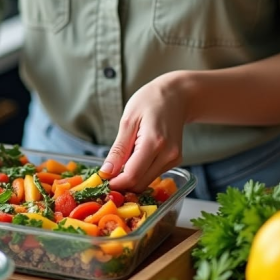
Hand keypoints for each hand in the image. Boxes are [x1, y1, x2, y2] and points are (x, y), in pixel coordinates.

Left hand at [100, 73, 187, 192]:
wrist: (177, 96)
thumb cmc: (150, 101)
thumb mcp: (128, 120)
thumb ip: (119, 149)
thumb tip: (107, 172)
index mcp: (154, 142)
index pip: (132, 175)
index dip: (115, 183)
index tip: (102, 180)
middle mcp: (168, 155)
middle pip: (140, 183)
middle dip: (122, 183)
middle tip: (108, 173)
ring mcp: (174, 159)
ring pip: (147, 182)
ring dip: (131, 178)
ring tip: (121, 162)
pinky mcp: (175, 161)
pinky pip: (153, 175)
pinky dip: (140, 173)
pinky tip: (134, 158)